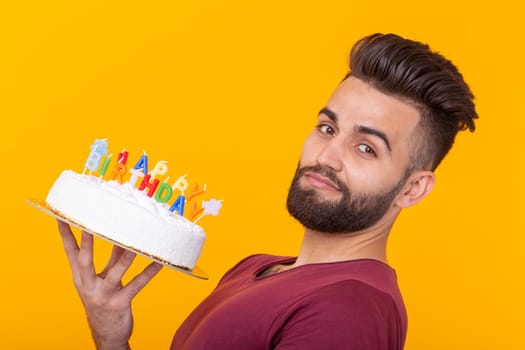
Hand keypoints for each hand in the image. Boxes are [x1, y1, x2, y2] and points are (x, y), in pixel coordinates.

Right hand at [57, 219, 162, 349]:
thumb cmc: (104, 299)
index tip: (61, 215)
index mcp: (80, 276)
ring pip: (114, 274)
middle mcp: (88, 285)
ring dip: (124, 258)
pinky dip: (148, 273)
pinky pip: (136, 285)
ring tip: (133, 244)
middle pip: (85, 260)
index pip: (70, 252)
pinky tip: (159, 262)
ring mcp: (102, 295)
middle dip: (87, 242)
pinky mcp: (119, 304)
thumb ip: (112, 258)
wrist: (106, 334)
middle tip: (89, 224)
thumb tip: (121, 236)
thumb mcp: (102, 278)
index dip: (65, 234)